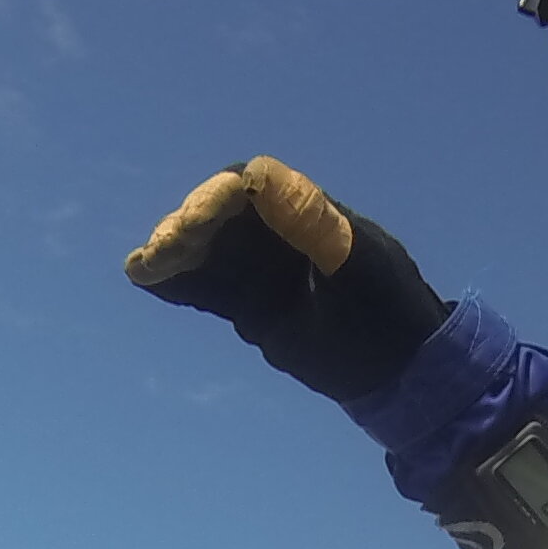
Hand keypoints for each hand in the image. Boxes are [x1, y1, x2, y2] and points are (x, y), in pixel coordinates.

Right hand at [125, 156, 450, 405]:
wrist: (404, 374)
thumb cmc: (388, 322)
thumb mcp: (356, 271)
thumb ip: (308, 225)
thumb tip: (257, 174)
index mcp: (312, 216)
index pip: (253, 186)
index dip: (218, 199)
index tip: (193, 225)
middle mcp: (282, 236)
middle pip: (221, 215)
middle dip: (188, 228)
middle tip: (161, 255)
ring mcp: (266, 271)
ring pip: (209, 252)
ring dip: (174, 255)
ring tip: (143, 268)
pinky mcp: (253, 305)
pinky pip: (209, 287)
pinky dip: (179, 283)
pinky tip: (146, 280)